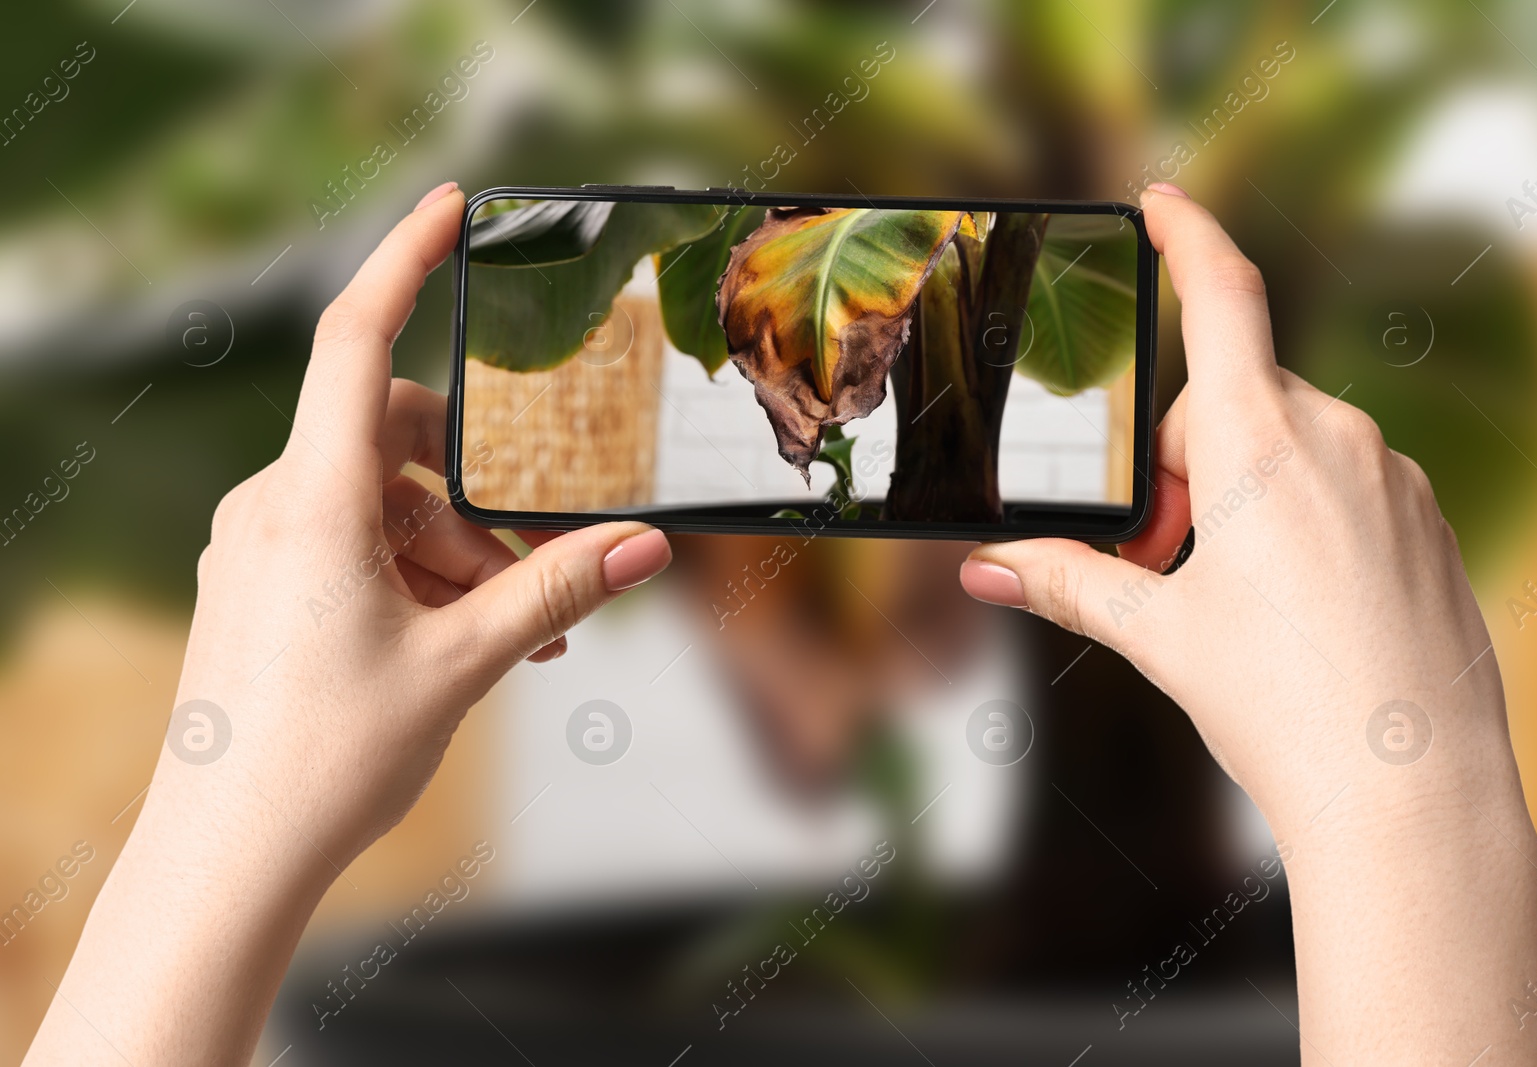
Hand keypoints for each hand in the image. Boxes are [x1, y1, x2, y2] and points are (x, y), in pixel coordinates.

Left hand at [25, 183, 672, 1066]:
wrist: (224, 860)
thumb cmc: (324, 761)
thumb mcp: (461, 664)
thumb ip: (556, 591)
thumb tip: (648, 547)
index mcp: (312, 503)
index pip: (353, 341)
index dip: (403, 261)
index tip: (450, 206)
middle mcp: (274, 508)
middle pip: (398, 446)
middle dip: (480, 499)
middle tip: (542, 576)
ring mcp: (262, 548)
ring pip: (384, 507)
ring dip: (458, 554)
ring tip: (516, 638)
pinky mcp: (263, 587)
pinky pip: (354, 547)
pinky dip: (417, 576)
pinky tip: (463, 643)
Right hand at [960, 186, 1536, 1062]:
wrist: (1408, 792)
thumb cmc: (1286, 709)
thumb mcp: (1158, 634)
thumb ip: (1068, 582)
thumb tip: (986, 569)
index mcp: (1261, 445)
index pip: (1223, 298)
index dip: (1188, 235)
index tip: (1162, 197)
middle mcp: (1338, 440)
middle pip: (1235, 401)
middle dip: (1183, 461)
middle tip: (1158, 558)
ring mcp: (1393, 480)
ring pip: (1292, 445)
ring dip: (1242, 492)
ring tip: (1225, 596)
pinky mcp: (1424, 522)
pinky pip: (1348, 485)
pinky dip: (1302, 518)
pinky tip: (1293, 608)